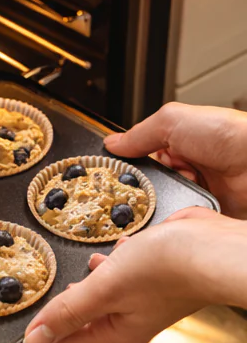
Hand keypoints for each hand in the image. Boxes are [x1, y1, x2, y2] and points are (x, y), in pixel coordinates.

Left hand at [23, 207, 245, 342]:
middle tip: (31, 302)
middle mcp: (127, 318)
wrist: (209, 248)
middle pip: (80, 319)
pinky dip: (107, 265)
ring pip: (99, 295)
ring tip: (64, 277)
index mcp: (116, 331)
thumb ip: (68, 312)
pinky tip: (103, 253)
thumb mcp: (104, 289)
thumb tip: (34, 341)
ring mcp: (139, 297)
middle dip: (57, 310)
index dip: (37, 338)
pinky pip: (118, 273)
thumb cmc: (165, 269)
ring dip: (82, 286)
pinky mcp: (148, 274)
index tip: (12, 334)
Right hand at [104, 102, 246, 217]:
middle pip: (149, 185)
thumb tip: (111, 144)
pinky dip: (177, 219)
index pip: (140, 158)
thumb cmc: (230, 135)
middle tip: (141, 189)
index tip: (113, 174)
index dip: (127, 166)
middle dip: (143, 189)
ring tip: (164, 199)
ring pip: (163, 206)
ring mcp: (198, 195)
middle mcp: (187, 170)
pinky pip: (181, 222)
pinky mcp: (208, 217)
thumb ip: (139, 133)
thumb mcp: (173, 121)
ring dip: (161, 204)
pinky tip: (178, 212)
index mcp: (177, 145)